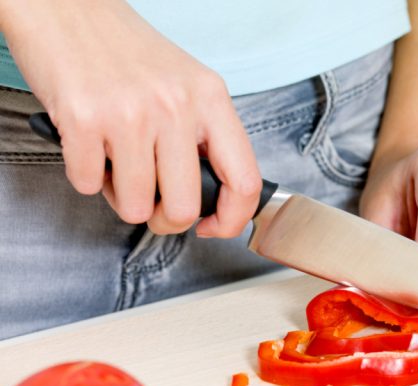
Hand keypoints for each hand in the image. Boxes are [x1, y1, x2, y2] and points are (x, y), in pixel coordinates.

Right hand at [0, 0, 260, 236]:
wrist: (67, 7)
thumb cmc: (127, 53)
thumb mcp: (187, 85)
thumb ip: (205, 137)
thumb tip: (217, 199)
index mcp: (211, 99)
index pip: (245, 182)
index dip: (231, 220)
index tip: (212, 226)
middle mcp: (176, 106)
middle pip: (184, 208)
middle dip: (164, 219)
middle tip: (152, 202)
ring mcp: (131, 113)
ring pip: (135, 206)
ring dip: (120, 196)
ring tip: (116, 161)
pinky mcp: (85, 119)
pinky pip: (88, 184)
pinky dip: (85, 175)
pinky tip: (89, 144)